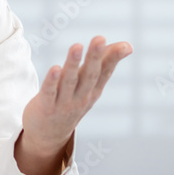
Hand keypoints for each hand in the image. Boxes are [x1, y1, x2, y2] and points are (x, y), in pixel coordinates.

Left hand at [16, 36, 131, 174]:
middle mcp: (81, 97)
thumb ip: (104, 64)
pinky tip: (55, 68)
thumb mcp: (90, 86)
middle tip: (100, 38)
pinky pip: (49, 92)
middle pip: (89, 75)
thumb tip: (128, 45)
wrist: (49, 135)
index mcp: (93, 90)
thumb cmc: (72, 101)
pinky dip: (52, 81)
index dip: (114, 58)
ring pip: (69, 81)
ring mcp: (63, 103)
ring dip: (73, 64)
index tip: (126, 46)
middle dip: (95, 56)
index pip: (105, 72)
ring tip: (77, 46)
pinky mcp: (45, 106)